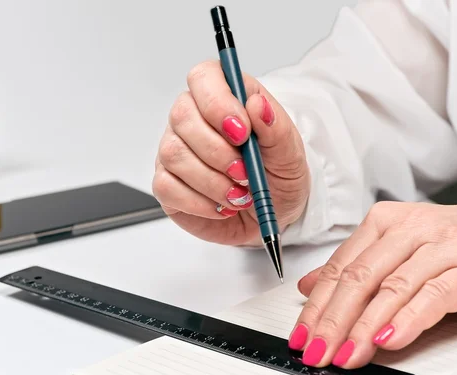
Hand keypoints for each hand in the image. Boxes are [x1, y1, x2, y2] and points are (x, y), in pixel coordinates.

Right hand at [152, 60, 309, 245]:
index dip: (217, 102)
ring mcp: (176, 150)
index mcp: (226, 97)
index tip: (242, 132)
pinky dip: (199, 202)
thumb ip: (276, 128)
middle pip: (182, 116)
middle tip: (245, 173)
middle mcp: (194, 118)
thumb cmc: (278, 177)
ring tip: (240, 195)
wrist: (271, 215)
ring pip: (173, 154)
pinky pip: (166, 187)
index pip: (204, 77)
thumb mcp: (291, 154)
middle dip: (217, 151)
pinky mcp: (167, 184)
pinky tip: (221, 207)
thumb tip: (257, 105)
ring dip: (211, 181)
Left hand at [288, 201, 456, 368]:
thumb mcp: (398, 247)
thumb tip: (308, 285)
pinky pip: (432, 295)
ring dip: (363, 326)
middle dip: (332, 320)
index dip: (316, 303)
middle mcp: (410, 229)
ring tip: (346, 353)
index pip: (340, 266)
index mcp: (385, 222)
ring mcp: (441, 247)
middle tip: (316, 350)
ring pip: (391, 288)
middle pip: (360, 278)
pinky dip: (407, 320)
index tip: (301, 333)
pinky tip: (388, 339)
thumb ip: (355, 265)